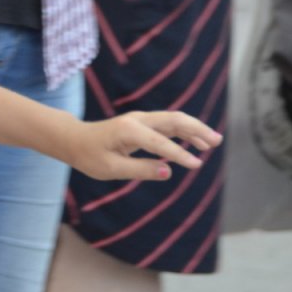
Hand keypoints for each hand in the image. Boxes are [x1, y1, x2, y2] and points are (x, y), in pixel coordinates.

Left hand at [67, 111, 222, 181]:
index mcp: (129, 130)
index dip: (180, 155)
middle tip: (217, 141)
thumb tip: (168, 172)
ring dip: (194, 128)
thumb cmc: (89, 156)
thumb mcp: (111, 169)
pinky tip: (195, 141)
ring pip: (173, 120)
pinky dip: (183, 131)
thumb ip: (140, 169)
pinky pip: (167, 125)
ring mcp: (140, 120)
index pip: (161, 143)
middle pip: (174, 120)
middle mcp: (137, 120)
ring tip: (213, 141)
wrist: (74, 139)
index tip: (197, 165)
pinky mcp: (142, 124)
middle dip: (197, 129)